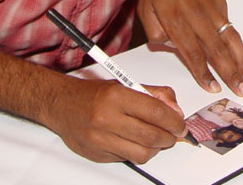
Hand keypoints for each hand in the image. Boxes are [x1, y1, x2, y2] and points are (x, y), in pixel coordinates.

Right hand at [47, 78, 186, 163]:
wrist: (61, 104)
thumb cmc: (93, 94)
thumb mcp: (125, 84)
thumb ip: (154, 94)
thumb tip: (175, 111)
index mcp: (116, 96)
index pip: (156, 112)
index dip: (175, 121)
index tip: (181, 124)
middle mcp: (107, 118)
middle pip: (151, 136)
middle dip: (170, 137)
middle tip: (174, 134)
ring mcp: (100, 139)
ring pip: (142, 153)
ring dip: (156, 148)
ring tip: (156, 139)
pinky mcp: (97, 154)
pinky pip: (127, 159)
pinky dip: (138, 152)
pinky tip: (135, 141)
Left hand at [137, 0, 242, 96]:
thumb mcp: (145, 7)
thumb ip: (154, 32)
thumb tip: (170, 48)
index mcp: (175, 18)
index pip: (192, 51)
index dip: (203, 72)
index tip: (212, 87)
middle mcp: (196, 16)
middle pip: (216, 50)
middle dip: (229, 73)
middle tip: (240, 91)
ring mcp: (212, 10)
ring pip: (229, 40)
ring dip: (240, 62)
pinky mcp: (221, 6)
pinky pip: (231, 30)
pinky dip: (239, 47)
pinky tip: (242, 60)